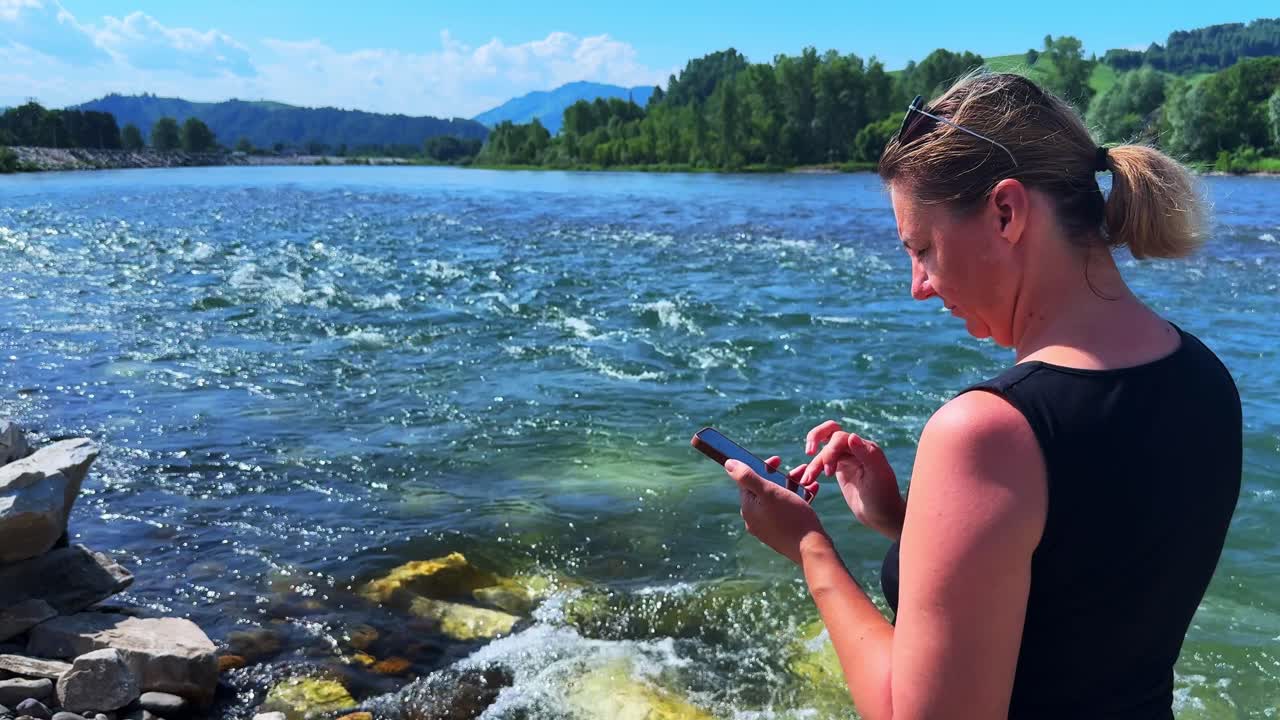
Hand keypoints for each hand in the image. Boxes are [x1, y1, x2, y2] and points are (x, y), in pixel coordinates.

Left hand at [725, 458, 827, 564]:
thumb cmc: (791, 518)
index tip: (777, 459)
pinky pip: (788, 510)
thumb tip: (728, 463)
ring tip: (808, 478)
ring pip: (779, 498)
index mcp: (748, 508)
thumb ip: (747, 477)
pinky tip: (812, 489)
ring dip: (794, 485)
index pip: (748, 481)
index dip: (762, 467)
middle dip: (782, 476)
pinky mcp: (783, 532)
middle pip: (765, 489)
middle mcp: (755, 518)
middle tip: (798, 470)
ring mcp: (769, 527)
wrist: (811, 549)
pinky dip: (799, 498)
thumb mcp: (769, 492)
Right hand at [802, 421, 906, 540]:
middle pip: (830, 434)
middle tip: (809, 452)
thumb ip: (866, 454)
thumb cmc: (884, 496)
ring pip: (824, 452)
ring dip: (814, 464)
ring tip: (805, 481)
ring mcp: (847, 459)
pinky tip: (806, 480)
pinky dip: (813, 469)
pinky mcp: (840, 469)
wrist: (882, 516)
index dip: (831, 450)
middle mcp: (855, 449)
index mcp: (865, 447)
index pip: (840, 437)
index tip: (829, 471)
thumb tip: (851, 436)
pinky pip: (823, 463)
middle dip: (816, 439)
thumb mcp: (878, 475)